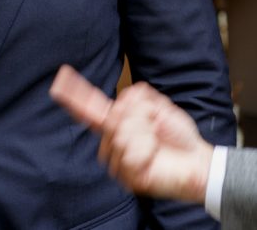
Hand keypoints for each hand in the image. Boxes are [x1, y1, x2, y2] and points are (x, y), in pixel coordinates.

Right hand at [50, 64, 213, 203]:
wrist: (196, 160)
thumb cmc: (178, 135)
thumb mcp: (159, 106)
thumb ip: (138, 97)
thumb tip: (119, 105)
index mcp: (119, 122)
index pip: (91, 108)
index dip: (75, 95)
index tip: (60, 80)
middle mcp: (113, 142)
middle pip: (112, 117)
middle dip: (139, 115)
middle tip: (155, 125)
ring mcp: (118, 161)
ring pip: (121, 135)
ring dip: (145, 134)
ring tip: (155, 144)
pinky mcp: (127, 177)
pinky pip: (131, 153)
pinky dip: (148, 150)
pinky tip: (153, 157)